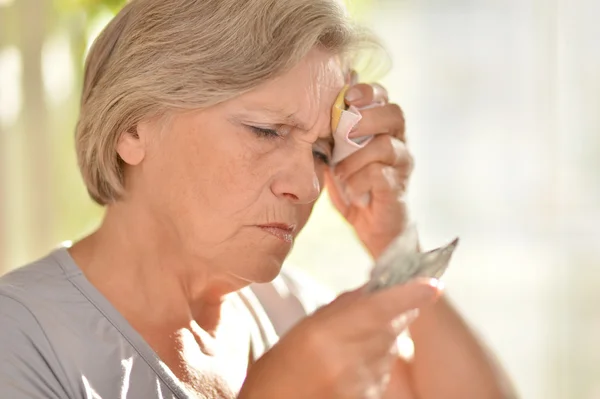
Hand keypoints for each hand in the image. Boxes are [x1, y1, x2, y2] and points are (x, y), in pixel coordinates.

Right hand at [238, 280, 440, 398]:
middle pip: (391, 328)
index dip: (408, 295)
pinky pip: (384, 372)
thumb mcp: (304, 331)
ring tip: (348, 348)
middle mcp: (345, 361)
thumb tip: (378, 287)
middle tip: (375, 310)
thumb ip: (343, 307)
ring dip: (381, 341)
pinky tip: (349, 369)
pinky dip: (375, 363)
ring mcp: (358, 386)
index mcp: (323, 336)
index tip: (433, 284)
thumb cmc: (281, 369)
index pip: (376, 309)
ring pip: (390, 350)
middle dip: (394, 314)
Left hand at [325, 81, 412, 258]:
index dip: (368, 91)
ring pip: (386, 145)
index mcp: (385, 129)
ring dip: (356, 156)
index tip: (347, 96)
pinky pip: (379, 175)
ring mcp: (401, 166)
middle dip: (367, 117)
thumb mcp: (339, 156)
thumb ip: (332, 135)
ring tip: (340, 171)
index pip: (384, 97)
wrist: (374, 226)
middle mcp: (399, 142)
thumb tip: (308, 111)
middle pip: (394, 114)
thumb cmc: (355, 185)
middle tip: (345, 129)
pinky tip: (350, 189)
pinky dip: (359, 180)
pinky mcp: (397, 189)